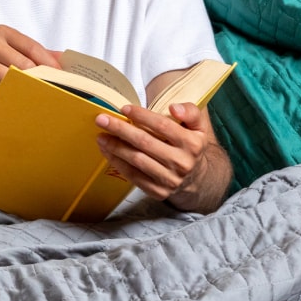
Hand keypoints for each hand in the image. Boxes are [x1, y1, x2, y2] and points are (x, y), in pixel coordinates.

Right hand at [0, 24, 59, 106]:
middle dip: (39, 77)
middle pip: (23, 63)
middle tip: (53, 88)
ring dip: (24, 88)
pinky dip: (6, 95)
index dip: (48, 62)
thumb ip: (37, 53)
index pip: (31, 47)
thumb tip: (64, 59)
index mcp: (2, 32)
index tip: (61, 74)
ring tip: (37, 95)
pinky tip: (14, 98)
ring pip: (9, 77)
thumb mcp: (12, 52)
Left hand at [94, 102, 229, 211]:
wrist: (197, 178)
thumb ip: (191, 112)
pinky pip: (133, 176)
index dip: (141, 116)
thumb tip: (174, 108)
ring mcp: (169, 179)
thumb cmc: (192, 145)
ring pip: (136, 160)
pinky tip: (108, 152)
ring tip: (101, 136)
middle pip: (145, 143)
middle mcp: (181, 162)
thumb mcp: (199, 126)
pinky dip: (118, 163)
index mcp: (192, 143)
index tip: (123, 108)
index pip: (163, 126)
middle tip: (102, 119)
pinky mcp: (158, 192)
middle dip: (121, 129)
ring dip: (115, 147)